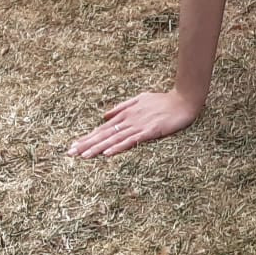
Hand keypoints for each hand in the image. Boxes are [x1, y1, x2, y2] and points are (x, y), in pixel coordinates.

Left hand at [67, 88, 200, 157]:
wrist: (185, 99)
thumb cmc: (163, 100)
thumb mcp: (140, 98)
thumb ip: (122, 106)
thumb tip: (105, 115)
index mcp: (126, 114)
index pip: (103, 128)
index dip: (88, 137)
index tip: (73, 146)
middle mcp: (129, 119)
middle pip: (105, 134)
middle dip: (87, 144)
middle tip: (70, 154)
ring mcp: (139, 125)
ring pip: (114, 138)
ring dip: (98, 147)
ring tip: (84, 156)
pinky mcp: (150, 131)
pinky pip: (131, 140)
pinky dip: (119, 147)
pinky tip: (108, 153)